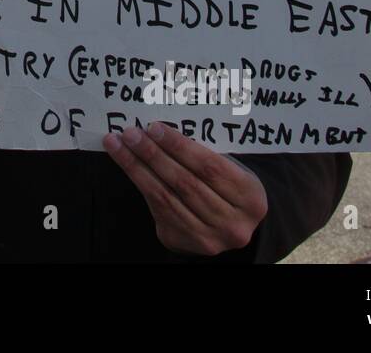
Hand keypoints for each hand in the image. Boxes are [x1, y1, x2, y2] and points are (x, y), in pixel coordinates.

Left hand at [103, 122, 266, 255]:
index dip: (179, 147)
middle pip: (185, 183)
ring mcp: (208, 238)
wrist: (229, 221)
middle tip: (131, 133)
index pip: (210, 167)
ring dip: (137, 167)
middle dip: (153, 155)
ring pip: (166, 197)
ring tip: (119, 145)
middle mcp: (233, 224)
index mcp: (251, 198)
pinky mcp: (185, 242)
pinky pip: (157, 208)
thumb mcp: (230, 167)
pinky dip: (140, 183)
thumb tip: (161, 130)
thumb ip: (204, 153)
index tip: (154, 128)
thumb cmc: (227, 183)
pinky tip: (127, 164)